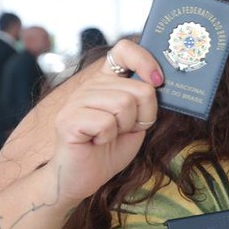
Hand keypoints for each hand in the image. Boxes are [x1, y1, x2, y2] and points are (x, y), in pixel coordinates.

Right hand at [50, 40, 163, 202]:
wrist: (84, 178)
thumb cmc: (110, 149)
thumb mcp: (137, 121)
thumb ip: (145, 101)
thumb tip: (160, 82)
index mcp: (107, 81)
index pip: (124, 50)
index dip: (145, 61)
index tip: (157, 80)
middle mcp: (90, 86)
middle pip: (139, 88)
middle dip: (143, 116)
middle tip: (124, 129)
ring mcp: (77, 101)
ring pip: (124, 104)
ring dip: (125, 127)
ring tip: (108, 136)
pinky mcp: (68, 119)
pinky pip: (106, 122)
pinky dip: (108, 137)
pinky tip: (96, 142)